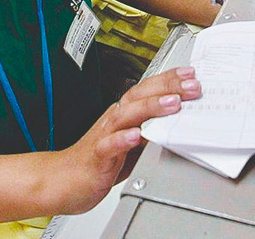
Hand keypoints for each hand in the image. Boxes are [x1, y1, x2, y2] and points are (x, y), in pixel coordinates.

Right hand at [50, 67, 201, 214]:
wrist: (62, 180)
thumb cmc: (99, 161)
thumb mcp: (133, 144)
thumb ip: (152, 132)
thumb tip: (181, 124)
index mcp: (124, 114)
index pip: (147, 90)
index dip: (168, 80)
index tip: (190, 74)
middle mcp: (114, 120)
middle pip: (140, 96)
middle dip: (167, 88)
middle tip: (191, 85)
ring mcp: (104, 136)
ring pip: (126, 116)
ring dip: (150, 107)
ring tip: (173, 103)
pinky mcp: (97, 157)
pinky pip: (108, 146)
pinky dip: (122, 140)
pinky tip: (135, 137)